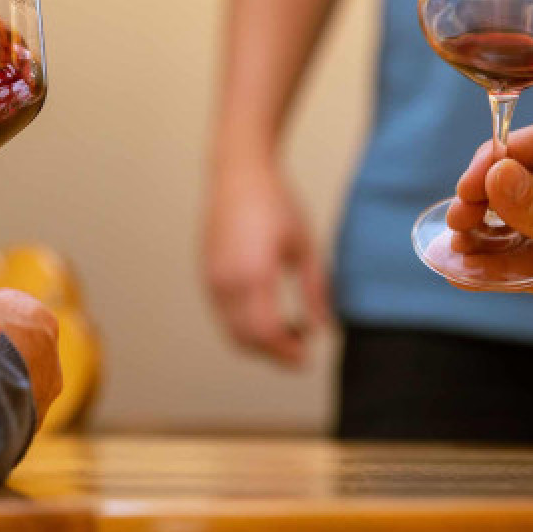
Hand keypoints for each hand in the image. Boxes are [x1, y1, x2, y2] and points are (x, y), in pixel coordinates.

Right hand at [203, 158, 328, 366]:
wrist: (239, 174)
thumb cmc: (275, 203)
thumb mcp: (306, 247)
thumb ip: (316, 291)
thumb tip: (325, 328)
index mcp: (253, 274)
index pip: (267, 334)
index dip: (288, 353)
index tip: (308, 358)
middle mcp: (226, 282)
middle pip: (247, 340)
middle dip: (274, 353)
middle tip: (302, 349)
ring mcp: (211, 279)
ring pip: (231, 332)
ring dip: (259, 342)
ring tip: (290, 329)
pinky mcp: (207, 275)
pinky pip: (223, 315)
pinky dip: (245, 326)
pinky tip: (269, 313)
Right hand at [449, 123, 532, 365]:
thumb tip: (495, 176)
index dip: (502, 160)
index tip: (469, 185)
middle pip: (526, 182)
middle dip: (487, 201)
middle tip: (458, 220)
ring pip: (520, 224)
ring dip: (486, 235)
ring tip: (456, 248)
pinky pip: (525, 261)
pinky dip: (496, 268)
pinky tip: (466, 273)